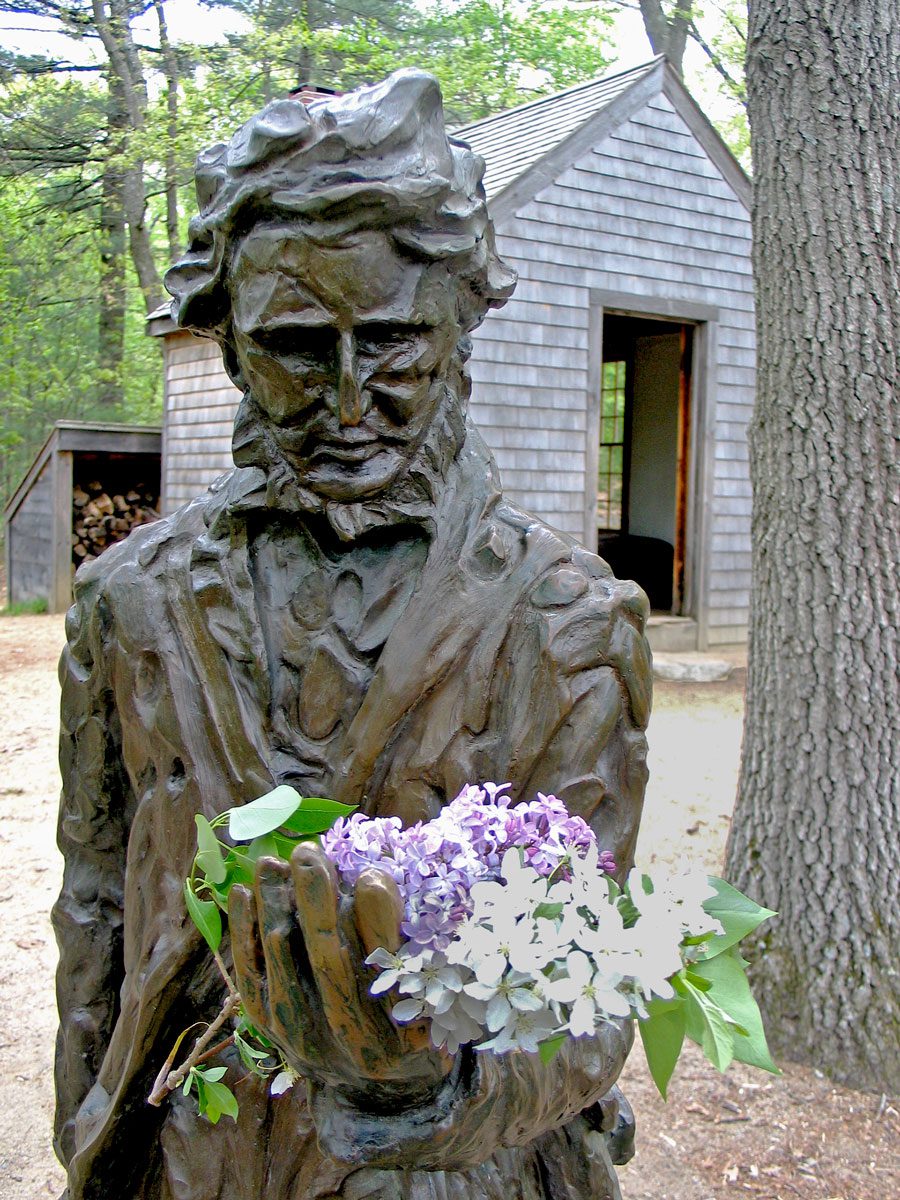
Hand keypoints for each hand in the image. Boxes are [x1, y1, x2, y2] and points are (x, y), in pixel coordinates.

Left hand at [228, 842, 453, 1106]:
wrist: (379, 1084)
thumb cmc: (416, 1010)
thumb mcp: (429, 978)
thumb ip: (401, 934)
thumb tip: (370, 879)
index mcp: (409, 1035)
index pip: (390, 971)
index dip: (379, 922)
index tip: (372, 875)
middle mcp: (356, 1048)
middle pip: (331, 966)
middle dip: (317, 904)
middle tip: (309, 853)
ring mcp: (309, 1046)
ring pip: (285, 973)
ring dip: (276, 912)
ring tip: (271, 863)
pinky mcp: (274, 1038)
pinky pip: (252, 984)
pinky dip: (244, 939)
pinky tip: (242, 895)